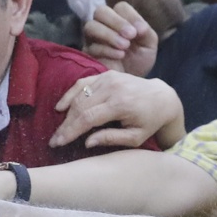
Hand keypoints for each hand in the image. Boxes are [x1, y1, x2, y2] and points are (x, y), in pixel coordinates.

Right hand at [50, 72, 183, 149]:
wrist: (161, 98)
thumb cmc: (149, 122)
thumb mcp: (135, 137)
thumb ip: (111, 139)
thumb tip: (87, 142)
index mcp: (120, 104)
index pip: (87, 118)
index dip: (70, 131)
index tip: (57, 142)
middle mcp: (113, 88)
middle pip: (80, 106)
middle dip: (65, 124)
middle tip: (54, 139)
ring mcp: (109, 78)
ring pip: (79, 95)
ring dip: (67, 112)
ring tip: (60, 128)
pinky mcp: (107, 74)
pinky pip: (83, 83)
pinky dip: (70, 94)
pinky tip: (61, 106)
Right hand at [83, 3, 157, 76]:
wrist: (130, 83)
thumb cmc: (138, 61)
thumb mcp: (148, 45)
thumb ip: (146, 32)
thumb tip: (138, 27)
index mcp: (120, 19)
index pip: (121, 7)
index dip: (131, 16)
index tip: (141, 31)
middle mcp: (104, 25)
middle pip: (101, 11)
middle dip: (116, 22)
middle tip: (130, 35)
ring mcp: (92, 38)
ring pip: (91, 26)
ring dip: (109, 34)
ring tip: (124, 46)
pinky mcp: (87, 53)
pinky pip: (92, 46)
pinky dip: (107, 49)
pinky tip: (119, 56)